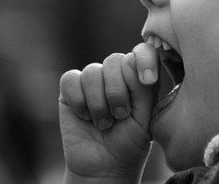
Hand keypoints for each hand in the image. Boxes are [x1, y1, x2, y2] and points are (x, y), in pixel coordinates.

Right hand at [59, 42, 159, 182]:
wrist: (104, 167)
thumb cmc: (129, 144)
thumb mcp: (145, 118)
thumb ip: (143, 88)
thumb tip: (133, 58)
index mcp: (137, 77)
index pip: (141, 52)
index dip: (144, 60)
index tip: (148, 79)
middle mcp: (114, 75)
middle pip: (114, 60)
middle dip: (117, 92)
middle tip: (120, 116)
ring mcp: (91, 81)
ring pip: (92, 72)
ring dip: (98, 103)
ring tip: (103, 123)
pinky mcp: (70, 89)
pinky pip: (71, 80)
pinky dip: (79, 101)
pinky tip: (84, 116)